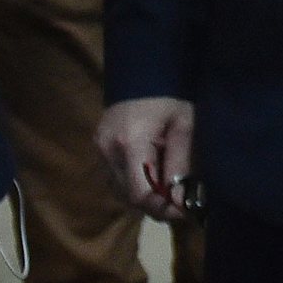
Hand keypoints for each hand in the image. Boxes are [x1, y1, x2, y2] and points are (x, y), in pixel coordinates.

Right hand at [97, 95, 196, 221]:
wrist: (142, 72)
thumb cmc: (169, 97)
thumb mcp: (184, 127)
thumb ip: (180, 165)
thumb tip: (180, 201)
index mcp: (130, 143)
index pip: (140, 194)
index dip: (162, 208)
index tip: (183, 210)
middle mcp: (108, 151)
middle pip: (129, 197)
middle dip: (156, 206)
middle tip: (180, 203)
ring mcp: (99, 150)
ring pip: (120, 192)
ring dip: (145, 197)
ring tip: (168, 189)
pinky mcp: (98, 148)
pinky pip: (115, 179)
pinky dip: (134, 185)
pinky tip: (152, 176)